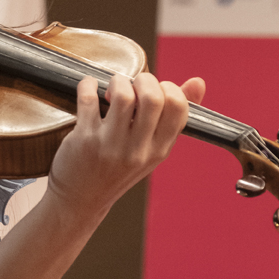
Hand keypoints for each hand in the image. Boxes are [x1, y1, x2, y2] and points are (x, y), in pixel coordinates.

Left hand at [46, 73, 205, 226]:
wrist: (81, 198)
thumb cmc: (118, 168)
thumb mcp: (152, 149)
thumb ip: (173, 116)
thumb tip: (198, 82)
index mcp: (160, 150)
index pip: (179, 108)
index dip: (169, 88)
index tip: (155, 90)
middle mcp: (138, 149)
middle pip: (153, 98)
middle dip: (143, 79)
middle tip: (133, 85)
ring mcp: (110, 145)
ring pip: (123, 96)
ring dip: (117, 81)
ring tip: (112, 89)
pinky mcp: (84, 139)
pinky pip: (89, 99)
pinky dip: (87, 85)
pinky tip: (89, 88)